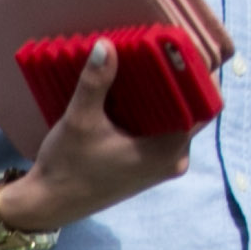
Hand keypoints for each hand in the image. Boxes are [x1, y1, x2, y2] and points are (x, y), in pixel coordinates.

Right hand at [0, 43, 197, 237]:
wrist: (47, 205)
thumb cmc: (66, 168)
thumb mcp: (79, 122)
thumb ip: (95, 83)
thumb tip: (106, 45)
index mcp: (168, 151)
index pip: (203, 104)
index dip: (196, 73)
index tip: (182, 47)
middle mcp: (173, 160)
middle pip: (191, 109)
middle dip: (178, 80)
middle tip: (162, 48)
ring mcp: (161, 165)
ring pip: (176, 120)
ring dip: (165, 95)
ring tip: (149, 63)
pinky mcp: (147, 166)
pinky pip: (162, 131)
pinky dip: (154, 111)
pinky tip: (137, 91)